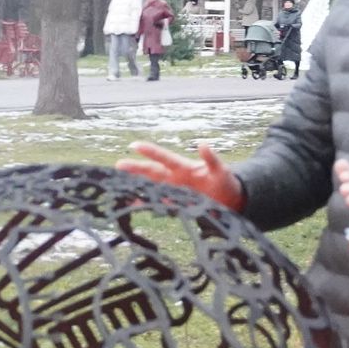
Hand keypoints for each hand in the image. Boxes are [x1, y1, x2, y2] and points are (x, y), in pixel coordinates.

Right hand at [118, 141, 244, 210]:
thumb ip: (211, 159)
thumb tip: (203, 144)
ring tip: (119, 184)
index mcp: (184, 167)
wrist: (230, 201)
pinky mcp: (176, 204)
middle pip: (152, 172)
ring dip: (136, 185)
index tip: (135, 145)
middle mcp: (175, 178)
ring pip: (151, 186)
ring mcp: (174, 191)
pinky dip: (146, 202)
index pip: (164, 158)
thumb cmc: (225, 182)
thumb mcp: (221, 170)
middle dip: (136, 168)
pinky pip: (158, 202)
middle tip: (118, 165)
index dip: (151, 152)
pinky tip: (133, 203)